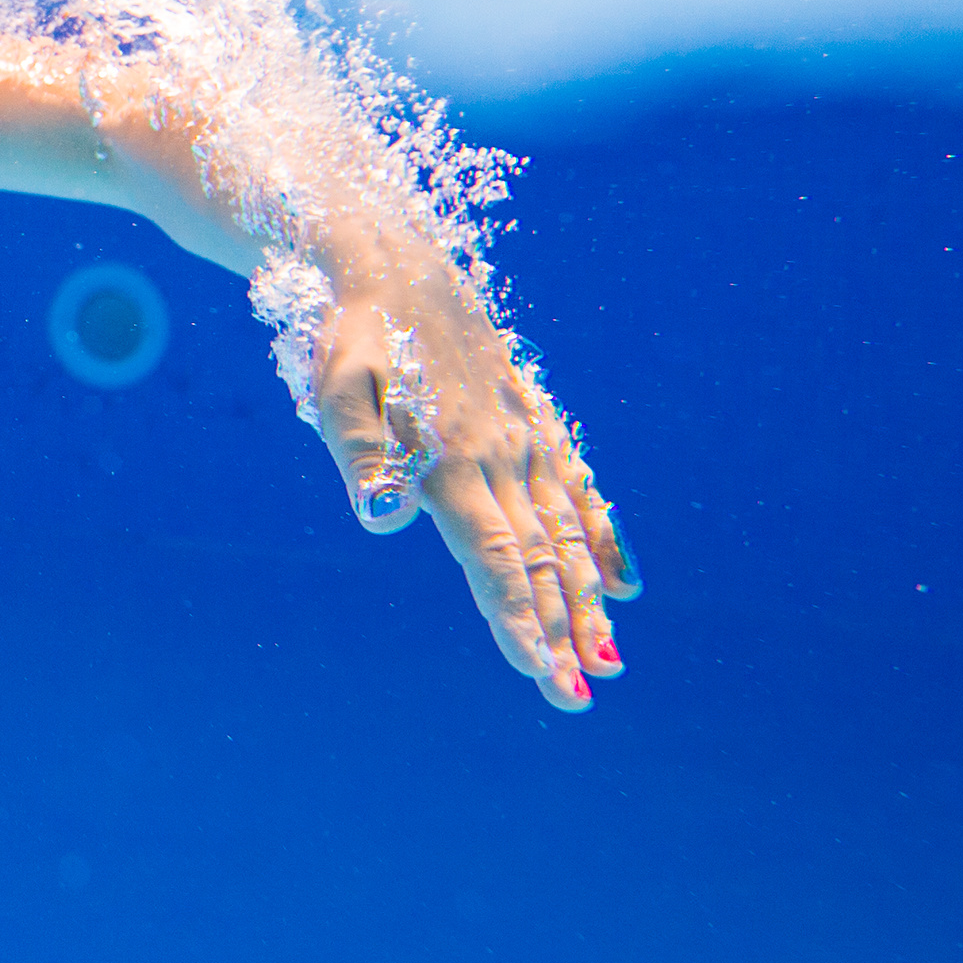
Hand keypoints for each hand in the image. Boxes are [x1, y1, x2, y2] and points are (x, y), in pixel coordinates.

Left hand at [307, 254, 635, 711]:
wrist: (395, 264)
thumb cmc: (354, 335)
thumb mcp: (337, 387)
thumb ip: (359, 453)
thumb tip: (382, 519)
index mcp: (453, 460)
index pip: (496, 558)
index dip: (519, 619)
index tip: (543, 676)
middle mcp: (500, 457)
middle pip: (539, 561)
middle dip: (559, 632)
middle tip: (577, 697)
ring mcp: (525, 440)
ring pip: (567, 534)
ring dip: (587, 600)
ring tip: (608, 661)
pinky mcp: (534, 422)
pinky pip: (579, 489)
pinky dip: (604, 538)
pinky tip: (626, 584)